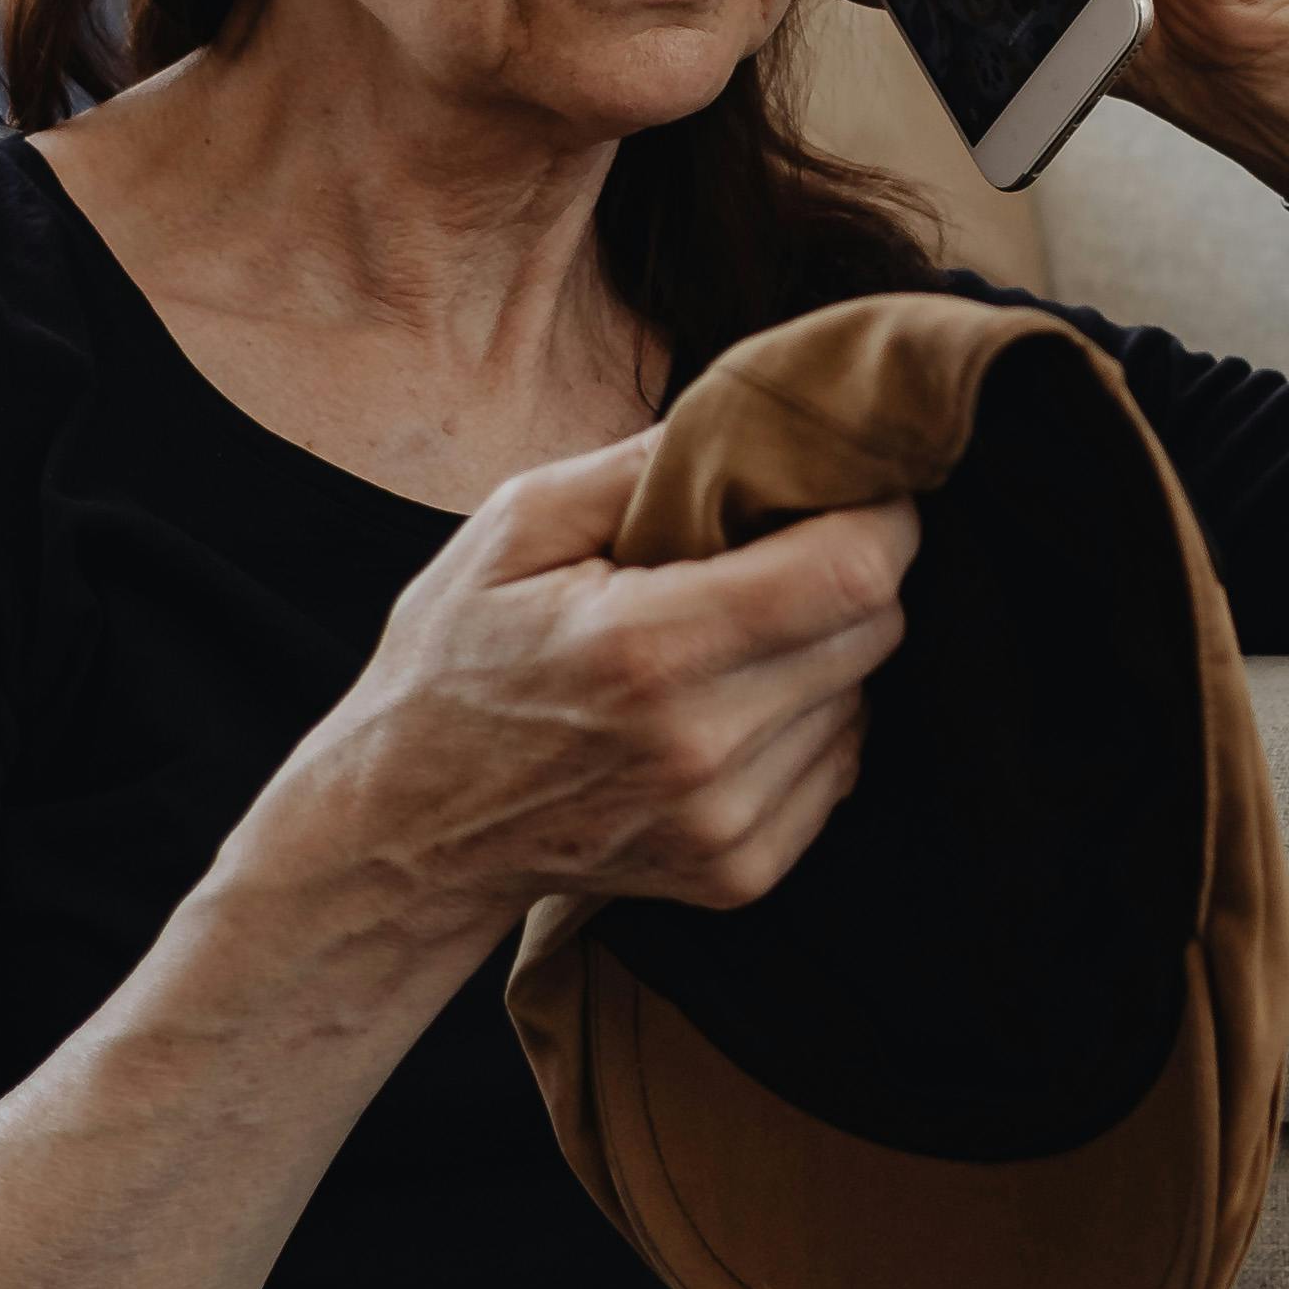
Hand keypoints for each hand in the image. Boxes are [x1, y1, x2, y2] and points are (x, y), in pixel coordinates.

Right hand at [251, 432, 918, 990]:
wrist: (405, 828)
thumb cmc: (454, 659)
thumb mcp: (514, 527)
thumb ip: (643, 464)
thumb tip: (760, 414)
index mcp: (647, 646)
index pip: (850, 573)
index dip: (882, 517)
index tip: (864, 489)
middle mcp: (700, 746)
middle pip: (874, 631)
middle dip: (851, 573)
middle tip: (787, 550)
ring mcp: (723, 823)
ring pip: (861, 699)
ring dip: (823, 654)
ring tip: (732, 638)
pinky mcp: (738, 874)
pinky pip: (836, 767)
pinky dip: (805, 725)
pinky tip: (727, 707)